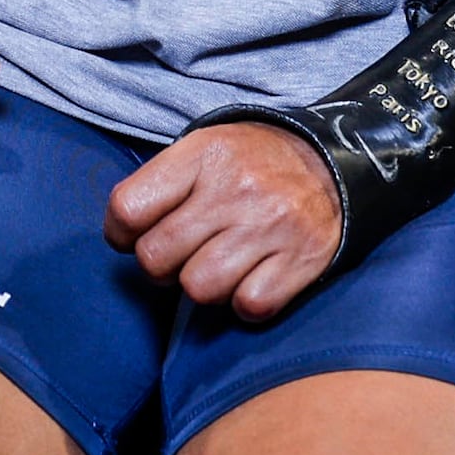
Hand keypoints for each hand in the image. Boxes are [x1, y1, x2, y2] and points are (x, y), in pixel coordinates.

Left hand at [105, 123, 343, 317]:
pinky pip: (248, 305)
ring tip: (219, 265)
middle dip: (161, 266)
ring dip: (203, 286)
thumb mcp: (204, 148)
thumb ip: (160, 185)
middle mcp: (236, 188)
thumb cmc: (251, 164)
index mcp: (204, 154)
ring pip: (199, 289)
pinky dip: (245, 302)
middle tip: (182, 254)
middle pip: (157, 258)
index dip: (120, 234)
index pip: (128, 208)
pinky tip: (252, 277)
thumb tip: (122, 237)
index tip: (135, 236)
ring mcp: (270, 226)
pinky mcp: (301, 260)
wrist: (333, 164)